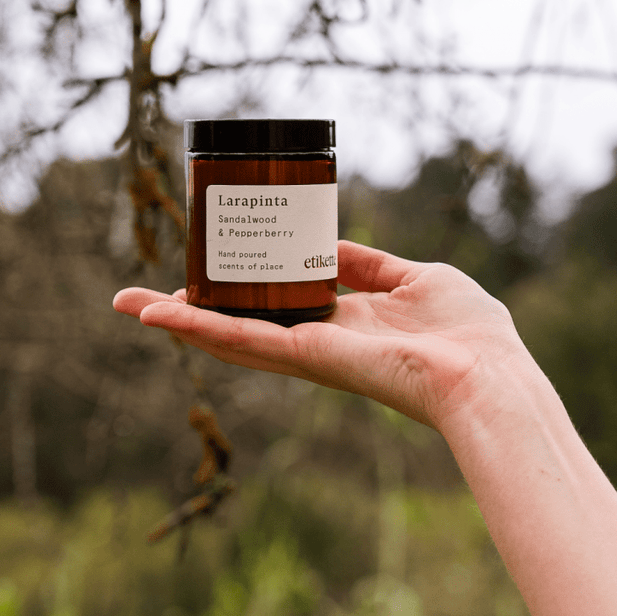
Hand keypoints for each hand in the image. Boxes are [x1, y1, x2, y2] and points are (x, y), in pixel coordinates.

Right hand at [113, 241, 526, 434]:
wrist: (487, 373)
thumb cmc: (465, 330)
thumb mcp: (412, 277)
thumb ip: (369, 264)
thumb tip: (333, 242)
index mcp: (341, 322)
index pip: (275, 305)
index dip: (239, 291)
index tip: (209, 272)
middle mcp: (315, 341)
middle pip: (239, 323)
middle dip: (190, 313)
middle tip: (141, 299)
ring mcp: (306, 352)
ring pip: (228, 335)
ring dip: (177, 321)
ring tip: (129, 306)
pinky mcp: (306, 357)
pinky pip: (243, 340)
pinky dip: (198, 329)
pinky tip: (157, 317)